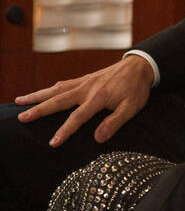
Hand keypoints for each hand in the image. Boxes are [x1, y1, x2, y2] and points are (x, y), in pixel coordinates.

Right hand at [14, 54, 153, 145]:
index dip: (64, 131)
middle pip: (58, 101)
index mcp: (98, 97)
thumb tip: (98, 139)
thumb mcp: (132, 108)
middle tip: (21, 118)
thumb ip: (114, 122)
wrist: (139, 66)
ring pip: (56, 90)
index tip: (53, 143)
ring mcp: (83, 82)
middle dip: (38, 110)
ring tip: (19, 101)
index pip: (77, 118)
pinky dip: (49, 89)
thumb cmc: (137, 88)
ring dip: (37, 96)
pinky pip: (63, 84)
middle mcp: (86, 89)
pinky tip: (42, 93)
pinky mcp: (84, 79)